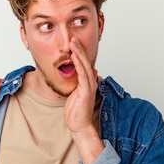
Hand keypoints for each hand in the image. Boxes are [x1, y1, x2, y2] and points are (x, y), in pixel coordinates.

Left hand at [65, 38, 104, 163]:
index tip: (73, 43)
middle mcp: (91, 82)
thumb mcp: (74, 94)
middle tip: (72, 38)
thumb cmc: (76, 111)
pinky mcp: (86, 90)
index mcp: (88, 82)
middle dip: (79, 49)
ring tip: (73, 43)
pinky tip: (74, 56)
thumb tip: (77, 76)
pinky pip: (82, 74)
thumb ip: (76, 84)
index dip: (79, 53)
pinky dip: (78, 64)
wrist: (79, 125)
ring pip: (84, 65)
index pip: (84, 64)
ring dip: (78, 53)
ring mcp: (90, 85)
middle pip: (85, 61)